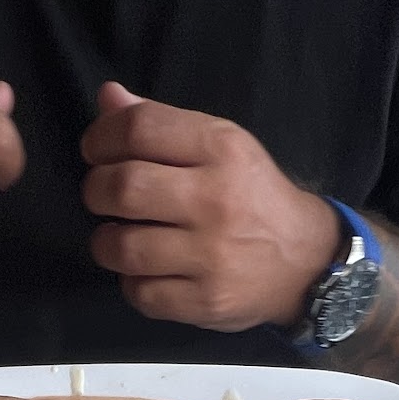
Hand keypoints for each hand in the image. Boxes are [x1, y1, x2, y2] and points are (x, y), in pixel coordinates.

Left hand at [81, 82, 339, 330]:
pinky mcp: (206, 301)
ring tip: (116, 237)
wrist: (303, 262)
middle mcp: (216, 200)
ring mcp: (212, 256)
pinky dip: (131, 283)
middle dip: (96, 191)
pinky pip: (141, 293)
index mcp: (221, 149)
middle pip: (124, 187)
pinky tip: (143, 272)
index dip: (101, 138)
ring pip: (123, 247)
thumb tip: (107, 98)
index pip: (140, 129)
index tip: (96, 152)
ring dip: (106, 242)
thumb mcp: (219, 147)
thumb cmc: (250, 196)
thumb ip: (161, 124)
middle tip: (101, 197)